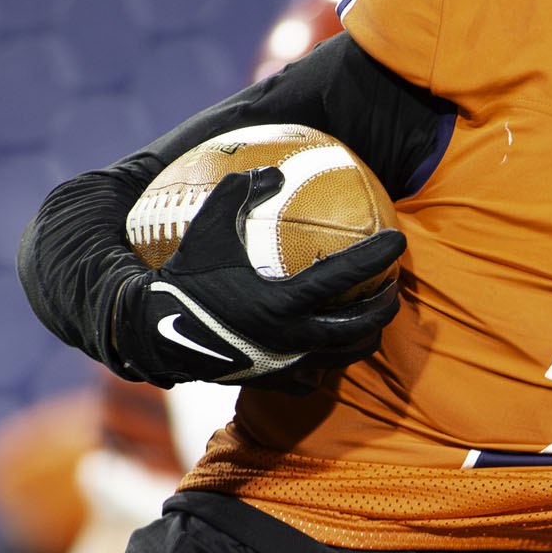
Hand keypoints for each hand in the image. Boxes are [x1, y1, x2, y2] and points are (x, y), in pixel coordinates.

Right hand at [112, 168, 405, 385]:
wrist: (152, 333)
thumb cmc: (184, 276)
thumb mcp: (208, 228)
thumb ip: (239, 193)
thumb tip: (274, 170)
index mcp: (282, 301)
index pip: (345, 277)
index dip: (377, 257)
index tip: (399, 240)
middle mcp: (292, 337)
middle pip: (360, 326)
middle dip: (385, 307)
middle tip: (393, 288)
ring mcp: (287, 364)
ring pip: (345, 355)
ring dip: (366, 335)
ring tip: (371, 316)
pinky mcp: (277, 381)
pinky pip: (317, 377)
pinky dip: (331, 362)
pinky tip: (332, 347)